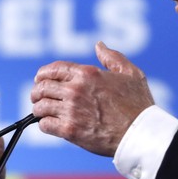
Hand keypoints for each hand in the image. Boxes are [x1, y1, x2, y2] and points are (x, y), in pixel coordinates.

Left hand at [31, 41, 154, 156]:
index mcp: (87, 74)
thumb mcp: (131, 73)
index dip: (43, 74)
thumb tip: (99, 45)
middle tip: (37, 97)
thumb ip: (113, 57)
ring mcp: (71, 110)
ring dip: (39, 109)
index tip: (40, 79)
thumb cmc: (138, 104)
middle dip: (37, 91)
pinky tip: (50, 124)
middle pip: (42, 87)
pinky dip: (44, 124)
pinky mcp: (70, 130)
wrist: (140, 133)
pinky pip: (45, 125)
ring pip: (40, 106)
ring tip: (42, 112)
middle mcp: (76, 89)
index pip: (53, 69)